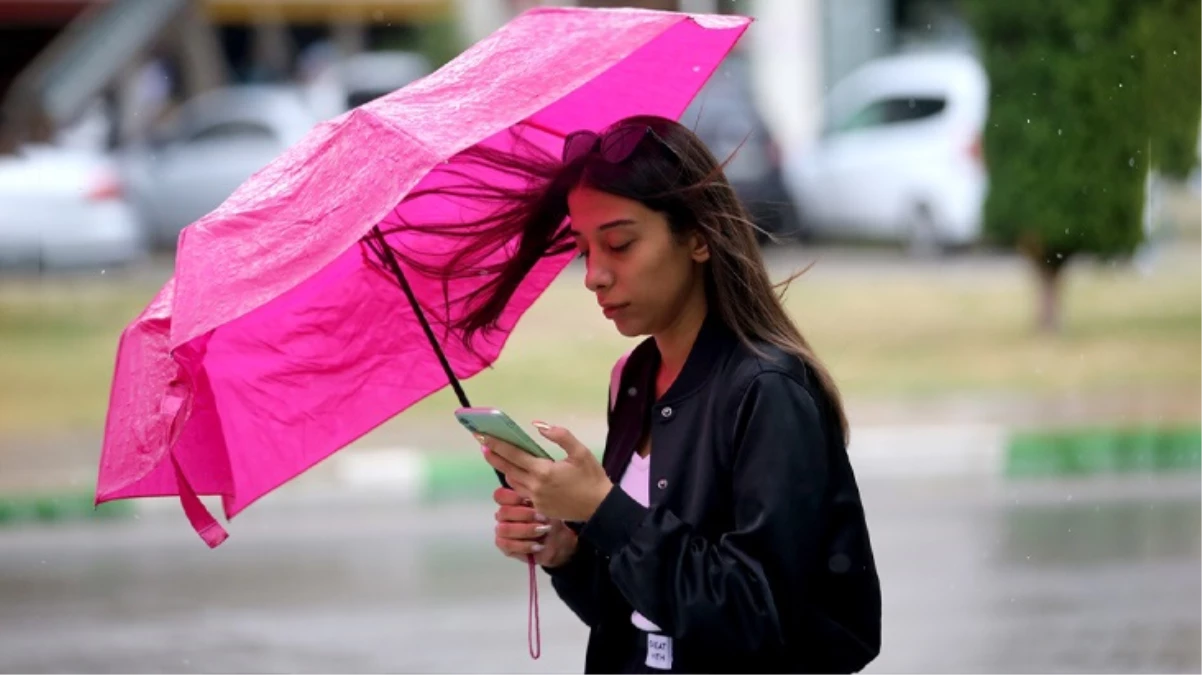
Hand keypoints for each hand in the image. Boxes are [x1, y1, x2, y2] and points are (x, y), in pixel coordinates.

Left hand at [479, 421, 613, 522]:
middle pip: (509, 469)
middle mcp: (535, 486)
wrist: (599, 508)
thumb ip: (560, 436)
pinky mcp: (539, 508)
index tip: (485, 437)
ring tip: (497, 457)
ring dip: (505, 469)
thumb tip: (539, 426)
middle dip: (495, 456)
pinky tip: (516, 473)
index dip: (498, 445)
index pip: (515, 455)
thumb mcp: (580, 452)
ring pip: (514, 481)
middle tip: (482, 445)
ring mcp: (535, 499)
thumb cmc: (591, 478)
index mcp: (543, 471)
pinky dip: (517, 481)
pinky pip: (522, 492)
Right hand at [492, 487, 576, 567]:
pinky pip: (509, 545)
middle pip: (504, 512)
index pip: (500, 495)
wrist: (555, 541)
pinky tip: (538, 545)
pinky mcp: (504, 546)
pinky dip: (525, 545)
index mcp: (510, 501)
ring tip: (543, 531)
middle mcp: (503, 515)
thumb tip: (530, 491)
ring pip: (505, 529)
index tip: (529, 500)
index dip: (512, 497)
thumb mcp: (546, 507)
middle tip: (543, 518)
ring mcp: (501, 531)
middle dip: (525, 515)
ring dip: (526, 530)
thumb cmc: (548, 520)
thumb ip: (535, 498)